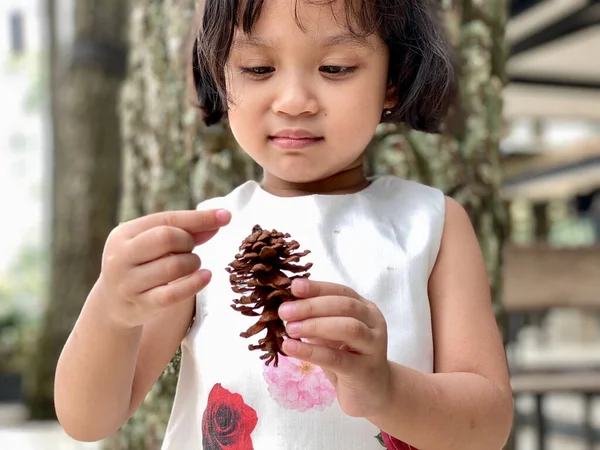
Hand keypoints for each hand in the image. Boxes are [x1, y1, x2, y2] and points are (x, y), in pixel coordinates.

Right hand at [97, 209, 230, 328]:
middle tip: (190, 250)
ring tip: (192, 265)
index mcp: (123, 234)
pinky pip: (174, 294)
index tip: (226, 216)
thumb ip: (186, 231)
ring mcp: (128, 283)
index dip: (199, 218)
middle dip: (188, 242)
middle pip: (167, 238)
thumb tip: (221, 218)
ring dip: (193, 263)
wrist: (113, 304)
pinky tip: (206, 276)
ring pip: (174, 266)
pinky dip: (195, 283)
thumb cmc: (142, 265)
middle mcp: (121, 256)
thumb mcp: (154, 244)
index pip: (166, 220)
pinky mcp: (140, 305)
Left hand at [278, 278, 390, 417]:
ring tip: (289, 329)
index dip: (317, 288)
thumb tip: (287, 306)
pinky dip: (311, 351)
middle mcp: (373, 323)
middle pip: (345, 306)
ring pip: (348, 328)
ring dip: (315, 325)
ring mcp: (373, 347)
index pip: (341, 291)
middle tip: (284, 311)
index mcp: (365, 309)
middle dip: (312, 306)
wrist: (372, 394)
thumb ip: (317, 319)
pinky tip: (291, 348)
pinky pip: (337, 358)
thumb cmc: (348, 359)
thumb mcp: (331, 335)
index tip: (294, 286)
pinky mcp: (364, 371)